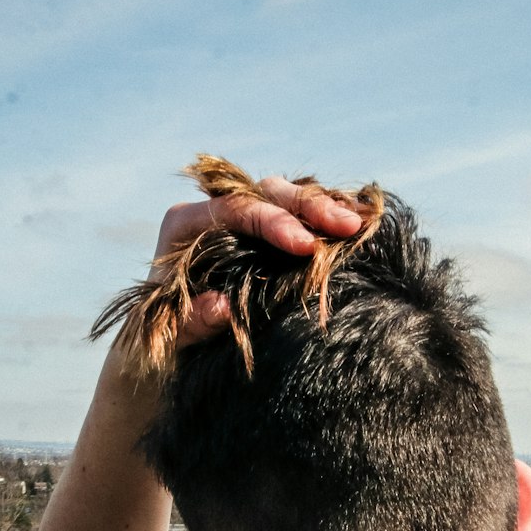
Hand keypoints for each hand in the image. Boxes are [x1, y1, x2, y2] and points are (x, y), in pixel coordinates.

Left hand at [151, 176, 362, 347]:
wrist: (175, 338)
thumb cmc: (170, 334)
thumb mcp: (173, 334)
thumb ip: (191, 321)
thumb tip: (220, 306)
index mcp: (187, 224)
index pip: (234, 208)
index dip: (272, 222)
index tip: (305, 247)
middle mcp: (219, 211)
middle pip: (267, 192)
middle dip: (308, 207)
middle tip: (346, 228)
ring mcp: (249, 218)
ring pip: (290, 197)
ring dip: (326, 208)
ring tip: (359, 226)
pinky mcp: (271, 232)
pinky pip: (303, 215)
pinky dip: (330, 217)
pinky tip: (361, 224)